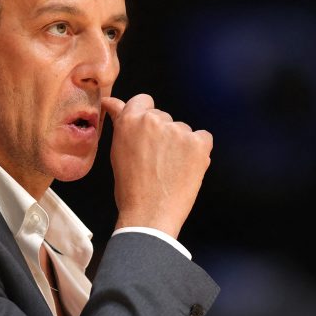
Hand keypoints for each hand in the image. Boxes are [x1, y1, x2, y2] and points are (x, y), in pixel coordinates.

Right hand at [101, 94, 212, 239]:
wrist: (150, 215)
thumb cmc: (130, 189)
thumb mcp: (117, 151)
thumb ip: (120, 123)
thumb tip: (112, 102)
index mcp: (130, 120)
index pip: (143, 100)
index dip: (145, 116)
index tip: (147, 133)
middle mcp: (154, 120)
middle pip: (163, 117)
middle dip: (162, 134)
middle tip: (156, 161)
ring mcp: (178, 130)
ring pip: (182, 130)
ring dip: (180, 145)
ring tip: (170, 170)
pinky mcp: (198, 143)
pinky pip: (203, 138)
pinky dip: (199, 152)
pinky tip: (187, 168)